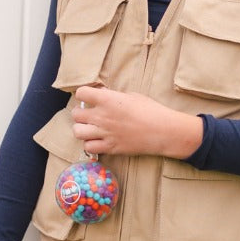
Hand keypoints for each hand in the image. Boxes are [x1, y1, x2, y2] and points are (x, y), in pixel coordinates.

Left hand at [72, 85, 203, 158]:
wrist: (163, 131)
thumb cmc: (151, 110)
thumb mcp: (131, 96)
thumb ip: (112, 95)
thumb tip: (100, 94)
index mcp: (108, 99)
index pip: (81, 93)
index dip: (83, 94)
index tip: (89, 97)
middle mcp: (102, 116)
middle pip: (76, 114)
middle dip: (80, 113)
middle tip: (88, 114)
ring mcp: (104, 133)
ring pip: (77, 132)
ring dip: (81, 129)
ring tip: (89, 128)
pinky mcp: (110, 147)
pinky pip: (88, 147)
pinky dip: (90, 144)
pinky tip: (97, 140)